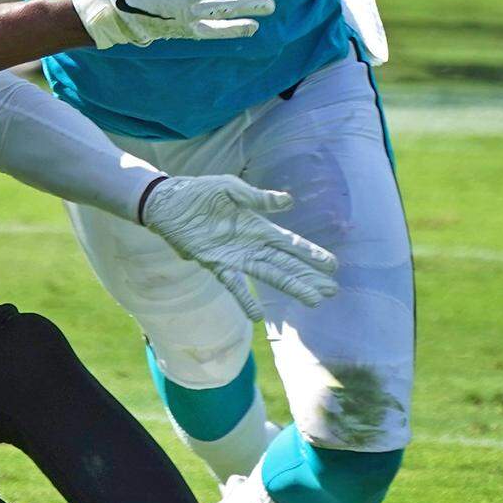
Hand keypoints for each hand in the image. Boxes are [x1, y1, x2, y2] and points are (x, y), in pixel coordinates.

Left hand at [142, 175, 338, 320]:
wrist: (169, 202)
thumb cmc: (200, 192)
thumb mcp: (230, 187)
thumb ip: (257, 197)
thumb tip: (288, 201)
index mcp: (258, 226)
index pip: (290, 243)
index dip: (310, 254)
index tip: (332, 265)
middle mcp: (251, 245)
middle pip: (285, 263)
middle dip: (308, 276)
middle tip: (332, 291)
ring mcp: (235, 257)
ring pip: (269, 275)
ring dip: (290, 287)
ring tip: (313, 300)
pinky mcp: (215, 263)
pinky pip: (234, 284)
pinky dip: (246, 299)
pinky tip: (257, 315)